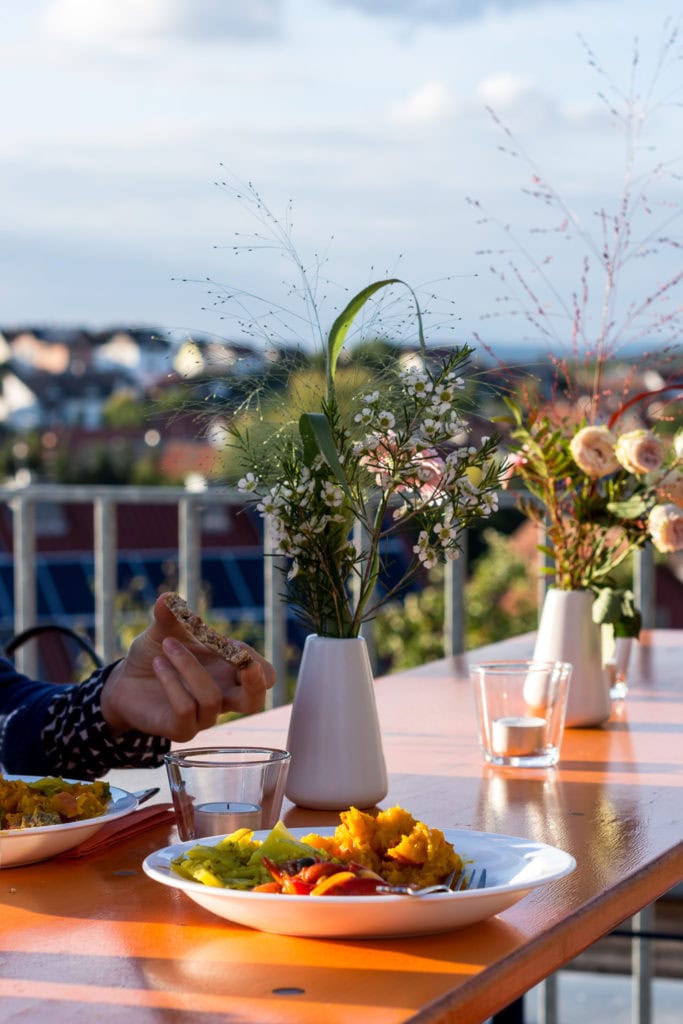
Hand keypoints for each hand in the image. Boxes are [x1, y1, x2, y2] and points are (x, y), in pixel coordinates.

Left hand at [100, 594, 275, 740]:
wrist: (126, 682)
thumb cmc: (156, 655)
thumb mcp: (164, 630)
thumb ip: (170, 615)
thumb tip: (168, 597)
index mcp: (229, 672)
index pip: (263, 675)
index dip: (255, 662)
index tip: (231, 644)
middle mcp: (222, 697)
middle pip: (255, 701)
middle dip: (255, 681)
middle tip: (242, 660)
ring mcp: (203, 716)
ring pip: (211, 698)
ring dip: (188, 666)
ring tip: (166, 646)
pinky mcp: (181, 729)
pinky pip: (185, 708)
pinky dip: (172, 682)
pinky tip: (158, 665)